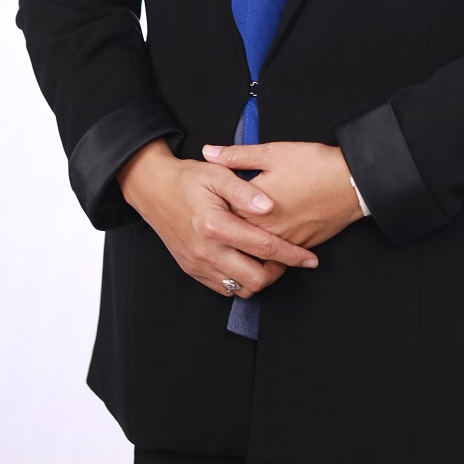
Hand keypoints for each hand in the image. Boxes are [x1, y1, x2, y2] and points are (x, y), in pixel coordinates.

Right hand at [116, 138, 318, 298]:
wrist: (153, 189)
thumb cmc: (188, 179)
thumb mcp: (217, 174)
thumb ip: (245, 191)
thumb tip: (269, 206)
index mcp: (215, 226)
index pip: (263, 248)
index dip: (292, 255)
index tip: (310, 259)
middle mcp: (205, 250)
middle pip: (255, 279)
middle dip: (279, 272)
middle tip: (289, 257)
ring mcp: (197, 264)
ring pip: (240, 290)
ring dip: (260, 278)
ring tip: (270, 260)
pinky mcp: (192, 270)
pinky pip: (223, 289)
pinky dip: (241, 281)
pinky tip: (248, 262)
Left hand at [201, 139, 362, 249]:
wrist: (352, 183)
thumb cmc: (314, 164)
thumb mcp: (273, 152)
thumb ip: (237, 155)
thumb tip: (209, 152)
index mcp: (252, 205)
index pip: (221, 212)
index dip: (211, 205)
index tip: (206, 200)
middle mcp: (264, 229)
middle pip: (234, 235)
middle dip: (224, 228)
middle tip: (216, 220)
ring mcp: (282, 241)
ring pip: (254, 250)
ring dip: (244, 243)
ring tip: (237, 233)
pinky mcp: (298, 247)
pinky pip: (275, 256)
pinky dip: (266, 251)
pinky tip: (264, 239)